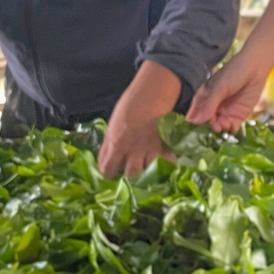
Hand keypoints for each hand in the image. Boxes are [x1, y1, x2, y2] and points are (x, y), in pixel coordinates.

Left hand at [98, 61, 181, 177]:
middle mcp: (133, 151)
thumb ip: (109, 144)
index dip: (109, 173)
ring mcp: (150, 150)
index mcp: (116, 144)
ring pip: (148, 173)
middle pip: (130, 176)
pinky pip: (167, 163)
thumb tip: (105, 160)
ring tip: (145, 172)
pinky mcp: (165, 147)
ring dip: (146, 173)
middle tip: (129, 174)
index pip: (108, 169)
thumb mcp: (112, 125)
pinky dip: (166, 165)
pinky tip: (163, 164)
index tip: (111, 172)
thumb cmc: (129, 107)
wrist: (151, 95)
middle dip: (129, 178)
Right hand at [186, 50, 269, 132]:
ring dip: (220, 128)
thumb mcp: (219, 87)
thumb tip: (195, 121)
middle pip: (207, 121)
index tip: (196, 126)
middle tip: (215, 125)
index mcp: (205, 97)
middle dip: (210, 125)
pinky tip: (231, 126)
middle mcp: (214, 106)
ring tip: (224, 124)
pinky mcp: (238, 116)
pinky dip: (231, 130)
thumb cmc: (234, 72)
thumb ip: (209, 105)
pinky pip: (232, 127)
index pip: (196, 112)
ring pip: (219, 126)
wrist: (256, 67)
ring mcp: (226, 112)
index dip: (195, 120)